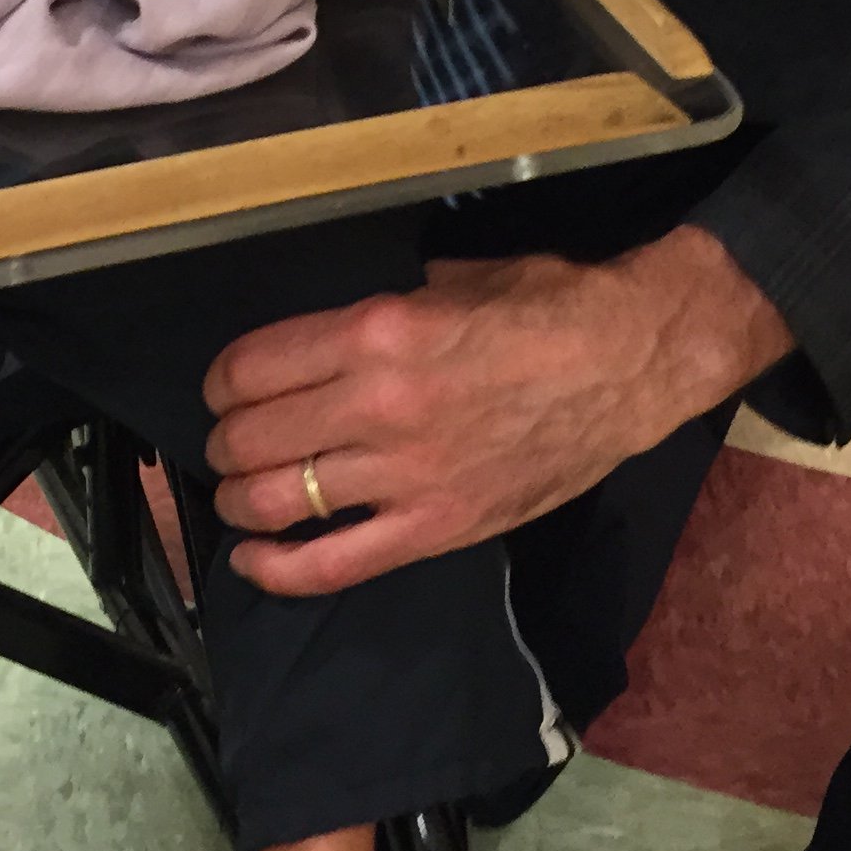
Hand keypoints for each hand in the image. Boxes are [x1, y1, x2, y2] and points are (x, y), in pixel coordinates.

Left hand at [203, 227, 793, 594]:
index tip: (222, 388)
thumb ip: (385, 307)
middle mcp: (379, 404)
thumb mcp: (452, 280)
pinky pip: (336, 565)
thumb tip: (338, 330)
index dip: (220, 381)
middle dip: (222, 440)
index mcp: (378, 331)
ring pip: (279, 501)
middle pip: (252, 436)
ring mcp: (408, 475)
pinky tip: (251, 561)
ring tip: (239, 493)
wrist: (629, 362)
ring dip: (240, 500)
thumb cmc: (548, 306)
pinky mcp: (438, 528)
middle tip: (227, 439)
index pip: (252, 367)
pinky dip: (279, 570)